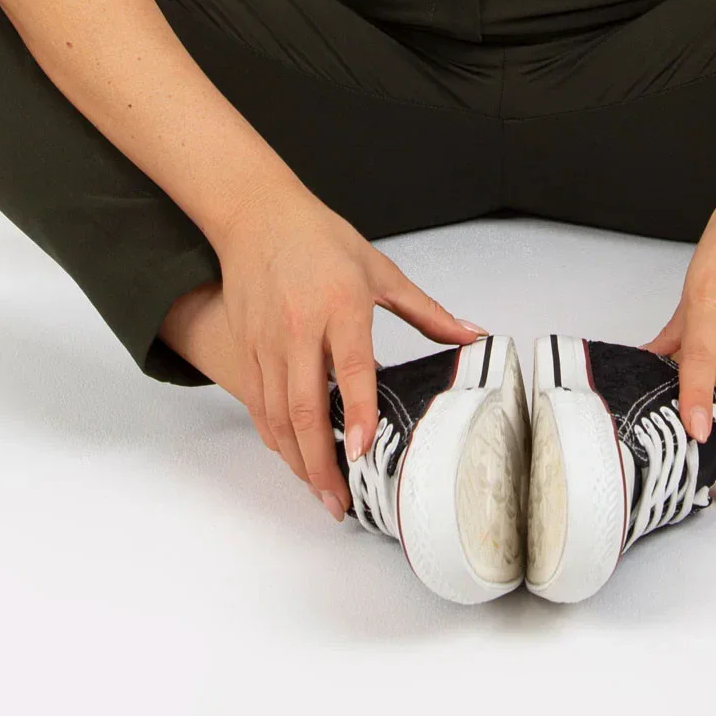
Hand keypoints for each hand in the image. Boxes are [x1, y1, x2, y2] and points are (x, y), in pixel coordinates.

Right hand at [213, 174, 486, 516]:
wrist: (257, 215)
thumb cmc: (321, 238)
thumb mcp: (379, 268)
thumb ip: (426, 311)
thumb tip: (470, 335)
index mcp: (341, 303)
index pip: (350, 367)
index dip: (355, 412)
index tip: (361, 451)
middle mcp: (299, 326)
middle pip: (304, 407)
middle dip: (321, 462)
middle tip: (340, 500)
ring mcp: (267, 341)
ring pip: (276, 415)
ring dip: (297, 460)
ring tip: (321, 491)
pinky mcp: (246, 348)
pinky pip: (257, 404)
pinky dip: (274, 437)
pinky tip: (293, 457)